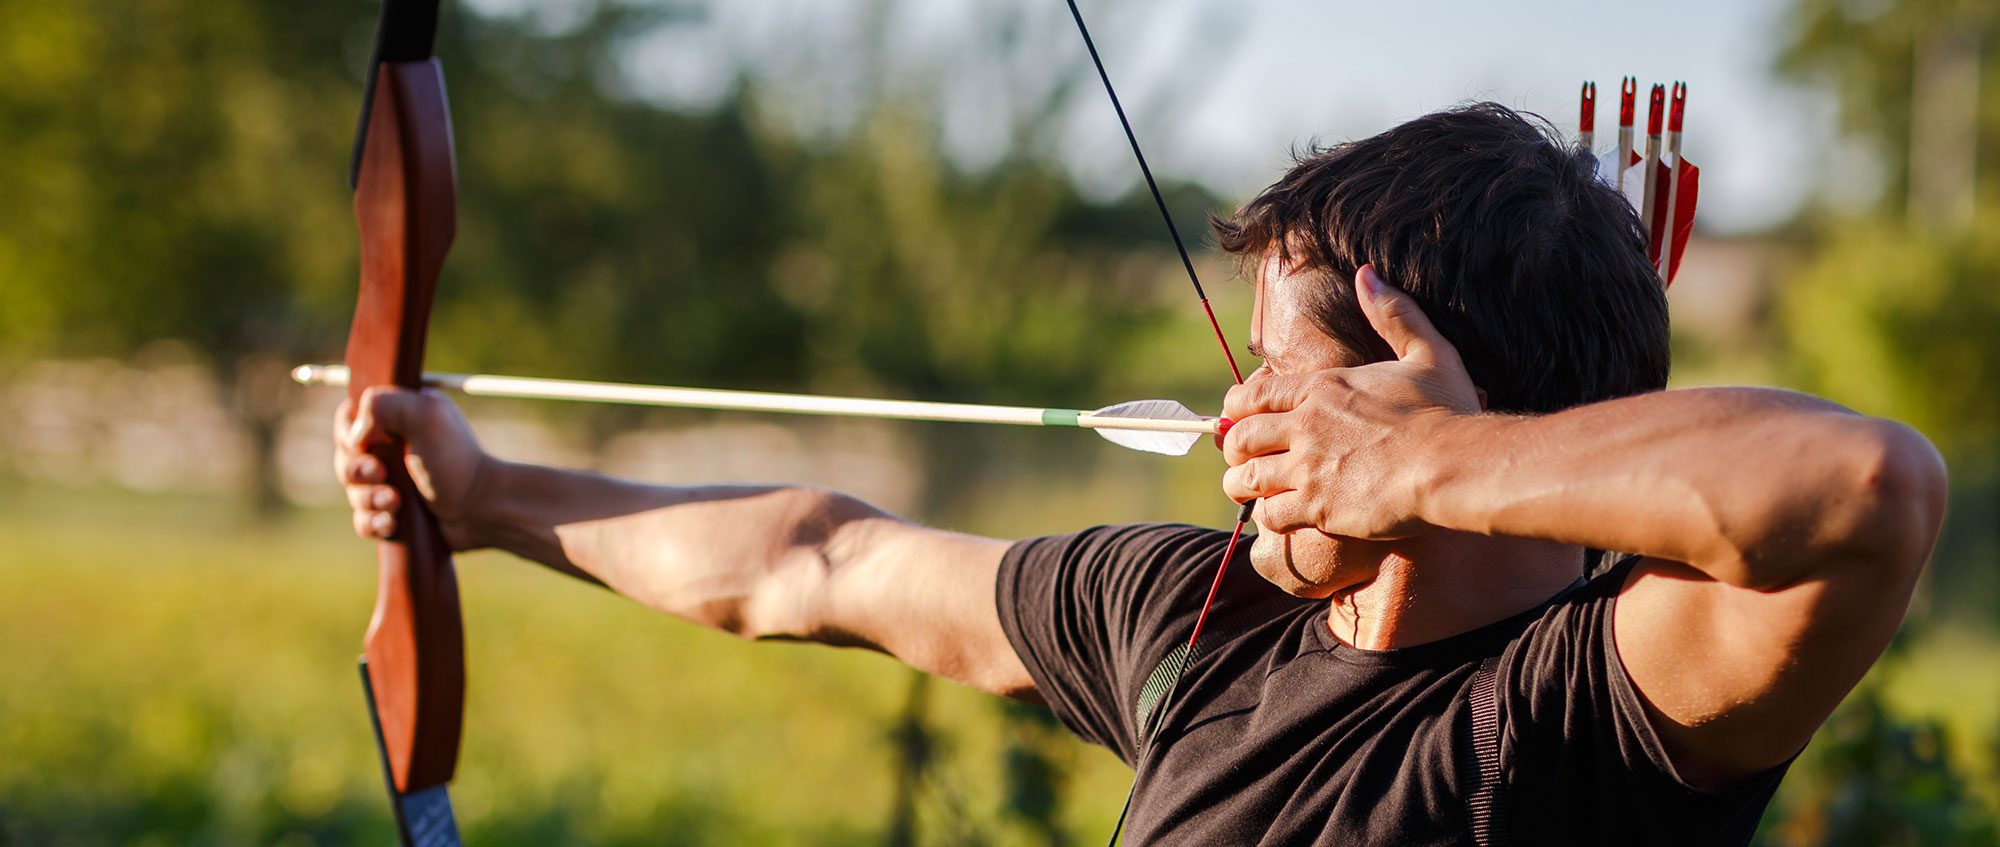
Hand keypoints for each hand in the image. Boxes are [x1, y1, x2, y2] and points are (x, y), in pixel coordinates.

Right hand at [335, 386, 493, 549]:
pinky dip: (373, 522)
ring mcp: (393, 482)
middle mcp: (393, 447)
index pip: (349, 419)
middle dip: (357, 470)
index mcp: (399, 417)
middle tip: (382, 475)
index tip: (365, 444)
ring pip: (353, 491)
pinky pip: (363, 520)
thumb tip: (355, 434)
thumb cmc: (457, 461)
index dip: (349, 434)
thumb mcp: (425, 414)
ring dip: (368, 499)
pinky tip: (391, 523)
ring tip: (395, 503)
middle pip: (345, 457)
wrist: (481, 510)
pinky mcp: (394, 513)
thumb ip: (382, 405)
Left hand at [1220, 265, 1480, 538]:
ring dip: (1240, 485)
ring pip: (1246, 478)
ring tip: (1243, 490)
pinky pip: (1271, 513)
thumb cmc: (1446, 411)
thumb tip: (1366, 273)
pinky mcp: (1317, 506)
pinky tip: (1279, 515)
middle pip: (1241, 437)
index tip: (1233, 418)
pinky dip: (1268, 515)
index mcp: (1323, 388)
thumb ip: (1394, 313)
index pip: (1255, 395)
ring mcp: (1308, 467)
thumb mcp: (1427, 351)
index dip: (1236, 408)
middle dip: (1233, 448)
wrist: (1455, 466)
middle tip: (1237, 458)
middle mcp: (1306, 425)